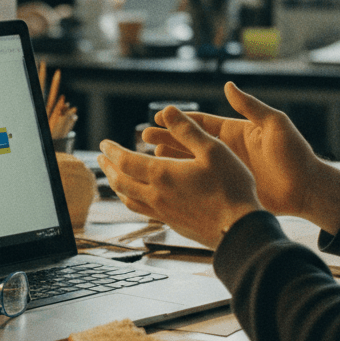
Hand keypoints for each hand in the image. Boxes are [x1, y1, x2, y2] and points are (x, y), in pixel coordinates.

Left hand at [98, 109, 262, 250]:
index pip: (125, 161)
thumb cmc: (231, 187)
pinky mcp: (171, 223)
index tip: (103, 144)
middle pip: (120, 181)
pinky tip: (138, 198)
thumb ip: (188, 130)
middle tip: (101, 159)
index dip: (112, 151)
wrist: (238, 230)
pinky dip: (131, 200)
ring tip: (113, 177)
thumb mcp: (213, 150)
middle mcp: (155, 195)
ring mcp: (162, 212)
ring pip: (128, 199)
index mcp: (162, 174)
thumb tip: (167, 110)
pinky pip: (141, 211)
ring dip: (117, 185)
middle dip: (108, 168)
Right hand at [143, 82, 339, 233]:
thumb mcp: (275, 125)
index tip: (159, 116)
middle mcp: (226, 150)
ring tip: (149, 157)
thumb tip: (228, 85)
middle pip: (189, 141)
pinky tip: (166, 181)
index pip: (201, 123)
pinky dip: (182, 181)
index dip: (179, 120)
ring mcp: (224, 170)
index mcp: (234, 132)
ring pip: (190, 163)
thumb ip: (250, 106)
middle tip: (144, 137)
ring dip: (169, 159)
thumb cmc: (295, 154)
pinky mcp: (227, 189)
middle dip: (166, 138)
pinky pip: (199, 184)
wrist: (307, 189)